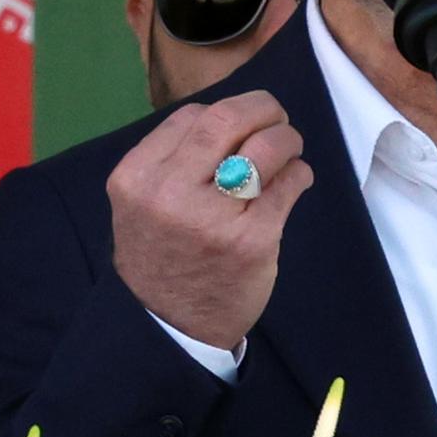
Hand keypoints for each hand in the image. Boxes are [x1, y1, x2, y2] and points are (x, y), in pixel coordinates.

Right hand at [107, 90, 314, 349]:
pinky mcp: (253, 241)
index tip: (241, 123)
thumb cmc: (160, 255)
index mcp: (137, 177)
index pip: (192, 116)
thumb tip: (235, 118)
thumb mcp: (142, 201)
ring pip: (266, 148)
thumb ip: (175, 158)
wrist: (166, 329)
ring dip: (287, 139)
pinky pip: (288, 185)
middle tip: (277, 117)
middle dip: (263, 108)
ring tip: (289, 149)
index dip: (225, 113)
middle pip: (228, 120)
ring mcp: (214, 218)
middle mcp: (170, 193)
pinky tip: (294, 180)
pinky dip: (298, 174)